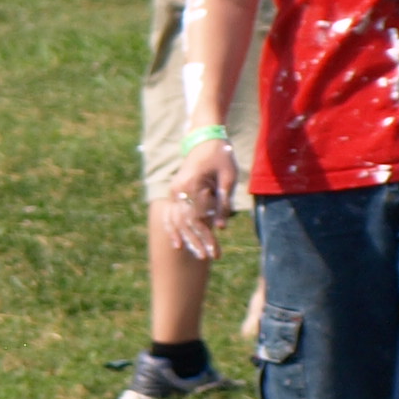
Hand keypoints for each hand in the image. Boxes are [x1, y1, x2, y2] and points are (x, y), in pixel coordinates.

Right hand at [164, 140, 237, 261]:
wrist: (205, 139)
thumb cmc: (220, 157)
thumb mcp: (228, 178)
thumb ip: (223, 204)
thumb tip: (221, 228)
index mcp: (191, 186)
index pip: (197, 219)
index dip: (206, 238)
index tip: (215, 253)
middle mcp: (178, 190)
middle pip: (185, 223)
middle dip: (196, 243)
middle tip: (208, 259)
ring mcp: (173, 191)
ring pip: (176, 221)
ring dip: (186, 239)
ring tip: (196, 254)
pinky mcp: (174, 191)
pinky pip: (171, 214)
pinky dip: (173, 229)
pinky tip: (177, 243)